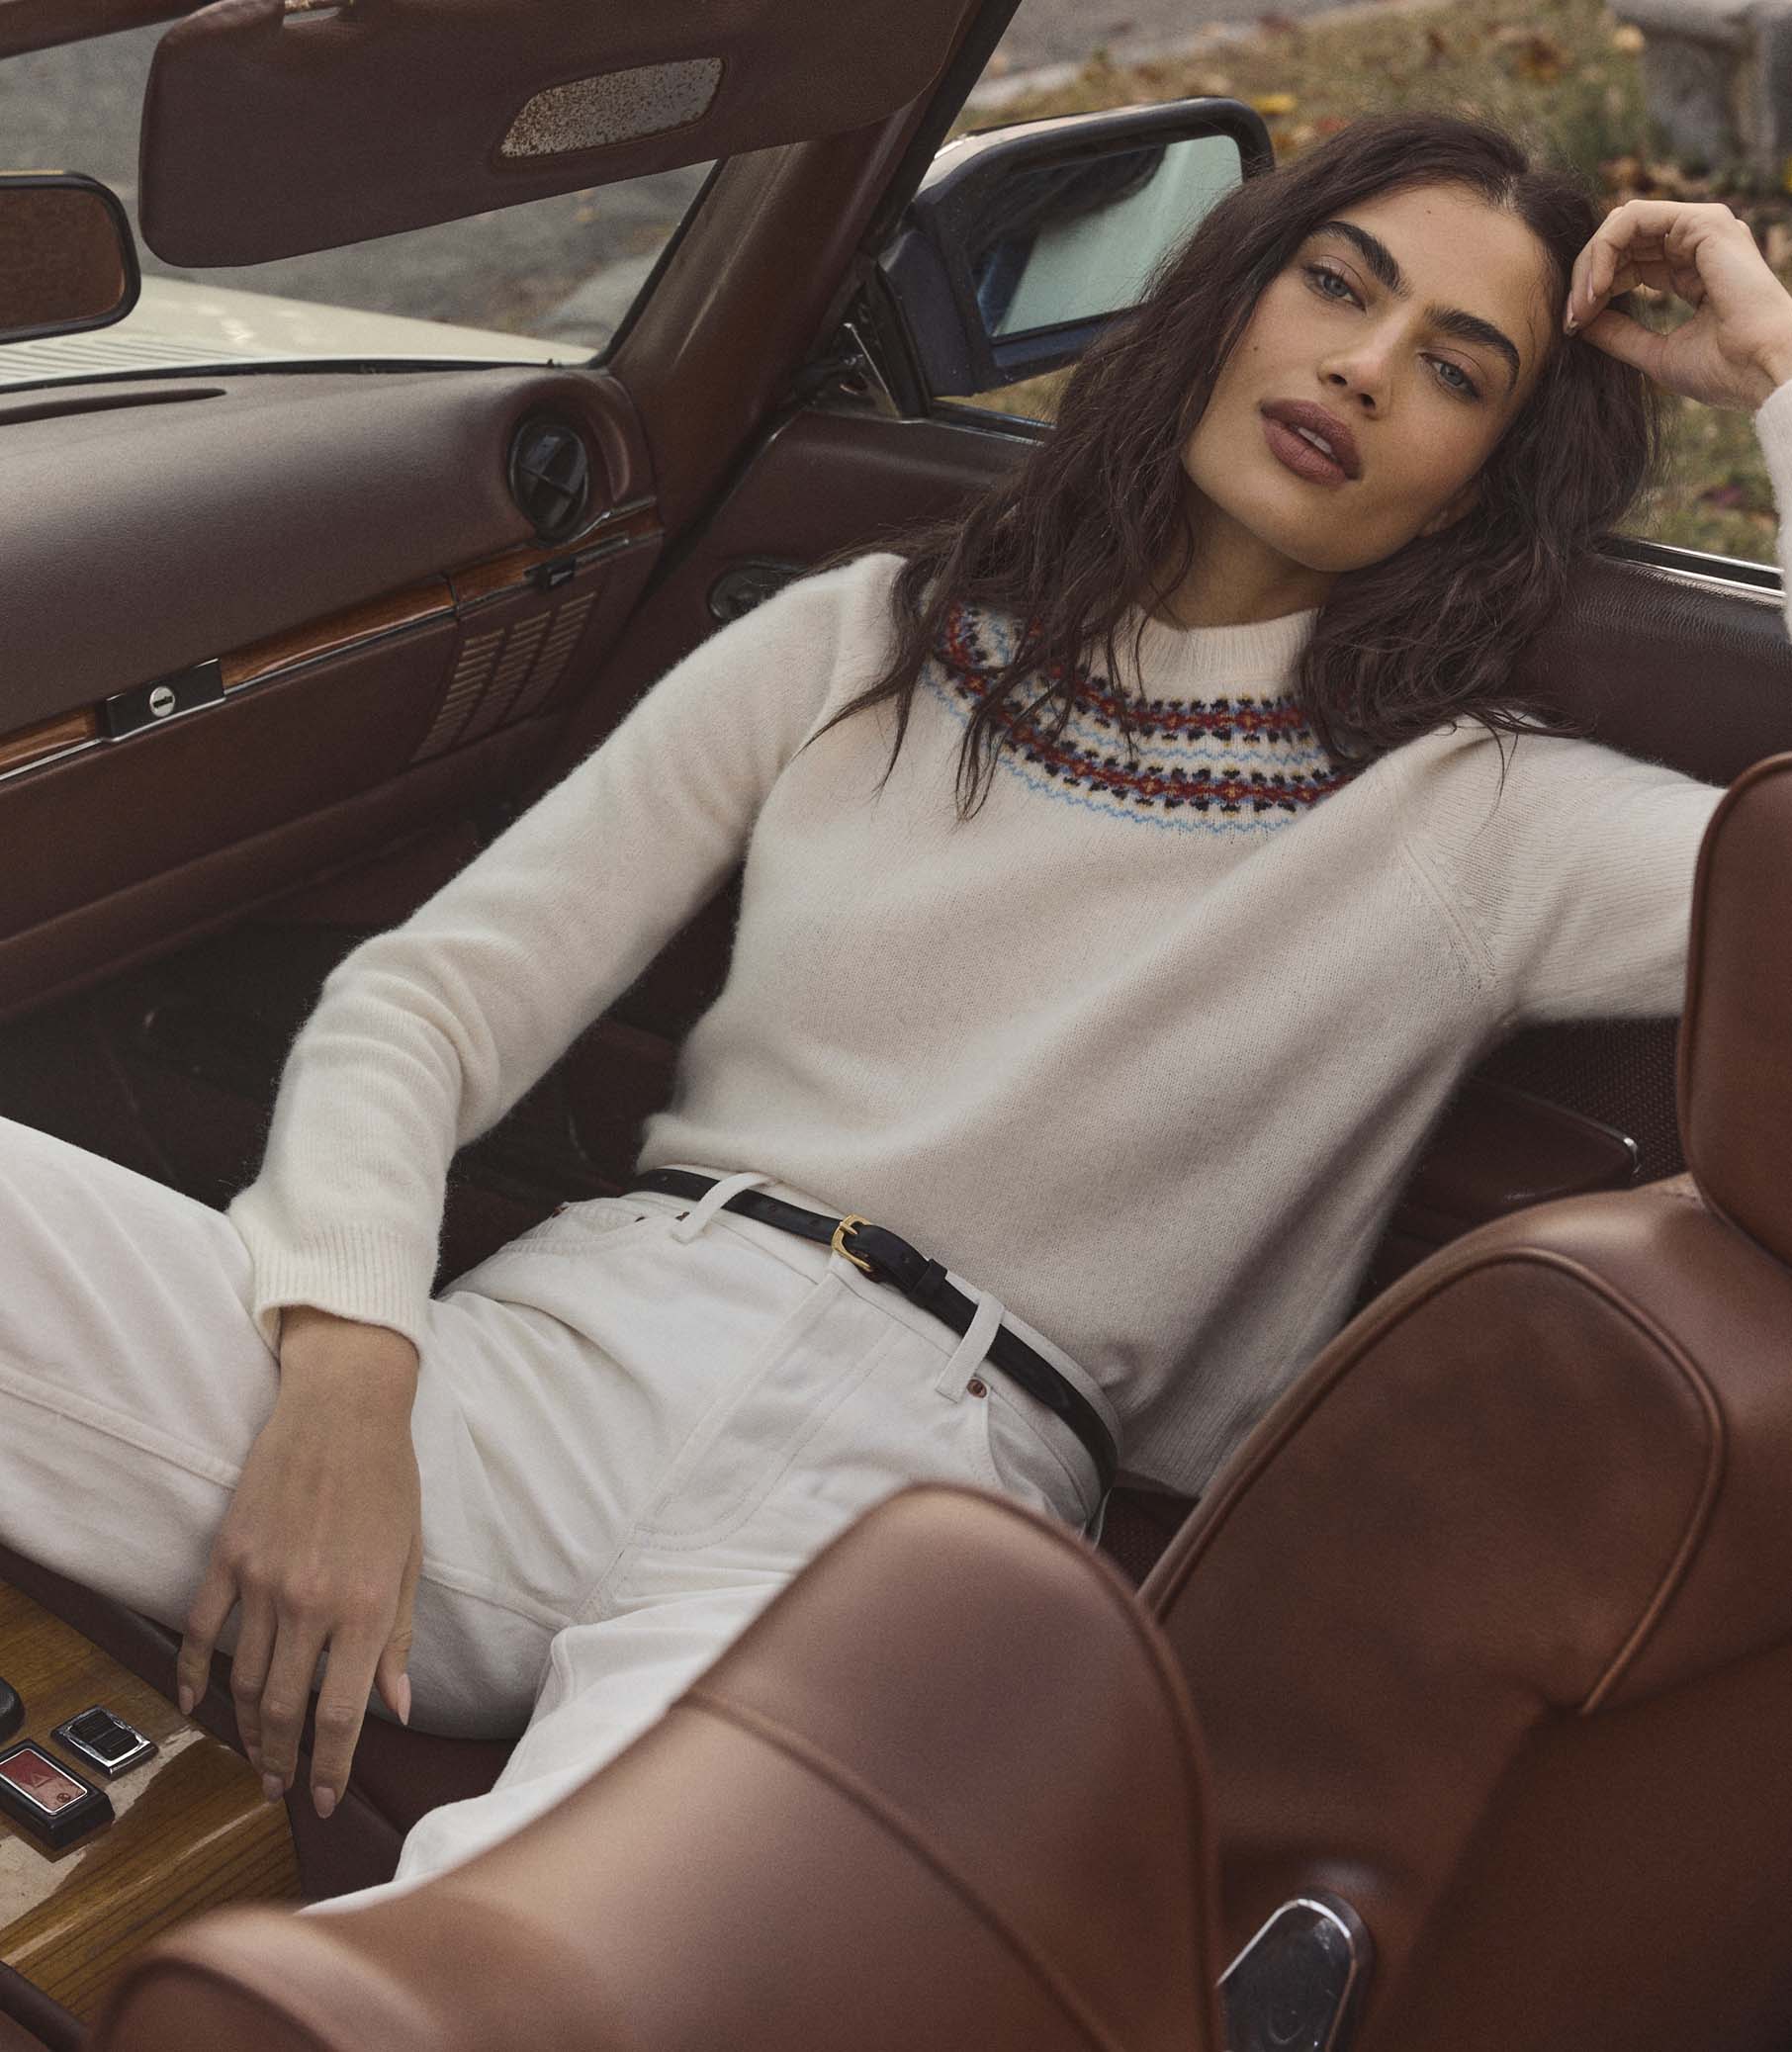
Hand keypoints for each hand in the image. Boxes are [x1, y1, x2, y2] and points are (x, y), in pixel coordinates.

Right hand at [176, 1306, 421, 1819]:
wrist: (345, 1409)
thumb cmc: (390, 1481)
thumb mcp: (410, 1561)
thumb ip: (398, 1640)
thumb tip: (397, 1709)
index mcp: (363, 1608)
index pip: (339, 1715)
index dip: (330, 1768)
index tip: (323, 1798)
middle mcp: (309, 1603)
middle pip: (284, 1709)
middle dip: (281, 1759)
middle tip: (279, 1788)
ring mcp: (262, 1580)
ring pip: (243, 1680)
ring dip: (246, 1727)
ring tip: (254, 1755)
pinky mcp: (228, 1556)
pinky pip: (202, 1630)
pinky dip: (195, 1675)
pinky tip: (198, 1706)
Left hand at [1565, 198, 1791, 409]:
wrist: (1763, 370)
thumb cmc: (1725, 370)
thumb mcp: (1656, 353)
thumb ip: (1620, 335)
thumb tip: (1580, 323)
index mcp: (1692, 269)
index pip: (1628, 263)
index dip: (1594, 290)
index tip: (1573, 328)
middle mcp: (1697, 242)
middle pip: (1621, 240)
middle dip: (1585, 277)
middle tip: (1570, 319)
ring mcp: (1702, 227)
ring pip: (1622, 223)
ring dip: (1591, 263)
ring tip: (1581, 306)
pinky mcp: (1702, 222)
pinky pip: (1633, 218)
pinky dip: (1605, 249)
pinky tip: (1597, 287)